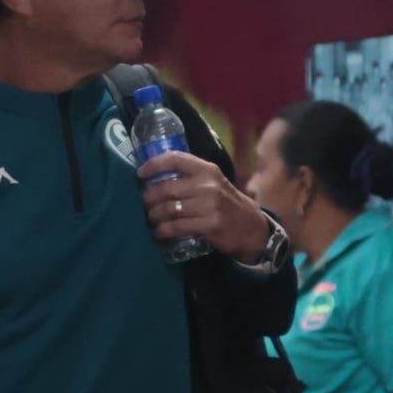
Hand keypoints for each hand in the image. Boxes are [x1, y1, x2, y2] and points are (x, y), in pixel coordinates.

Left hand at [142, 152, 275, 263]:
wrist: (252, 228)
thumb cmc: (229, 204)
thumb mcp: (216, 183)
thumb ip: (193, 178)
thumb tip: (158, 178)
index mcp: (208, 170)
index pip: (175, 159)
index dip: (154, 164)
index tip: (140, 173)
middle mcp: (208, 185)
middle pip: (166, 188)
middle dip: (150, 197)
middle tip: (145, 203)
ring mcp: (209, 206)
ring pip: (169, 209)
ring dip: (154, 215)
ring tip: (151, 218)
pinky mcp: (209, 226)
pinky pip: (176, 227)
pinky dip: (163, 231)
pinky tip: (159, 232)